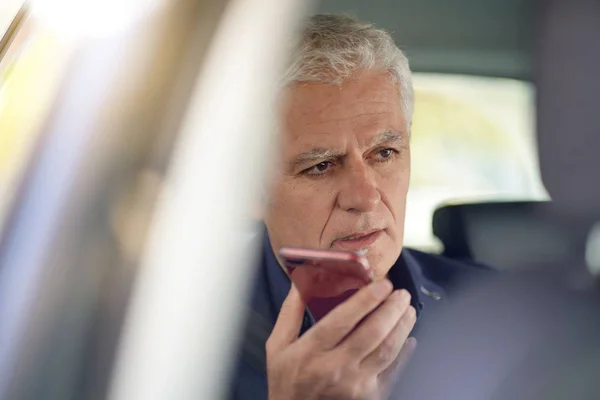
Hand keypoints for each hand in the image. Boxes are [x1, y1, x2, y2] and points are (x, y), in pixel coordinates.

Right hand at [266, 280, 416, 399]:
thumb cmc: (285, 380)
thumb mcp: (277, 346)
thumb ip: (290, 313)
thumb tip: (302, 282)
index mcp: (310, 352)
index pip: (342, 321)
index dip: (365, 300)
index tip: (381, 284)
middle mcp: (335, 368)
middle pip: (371, 334)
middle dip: (391, 310)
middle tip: (401, 293)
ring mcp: (354, 384)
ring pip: (386, 352)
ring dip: (401, 328)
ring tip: (408, 310)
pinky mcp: (366, 395)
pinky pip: (391, 371)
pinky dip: (404, 354)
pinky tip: (409, 338)